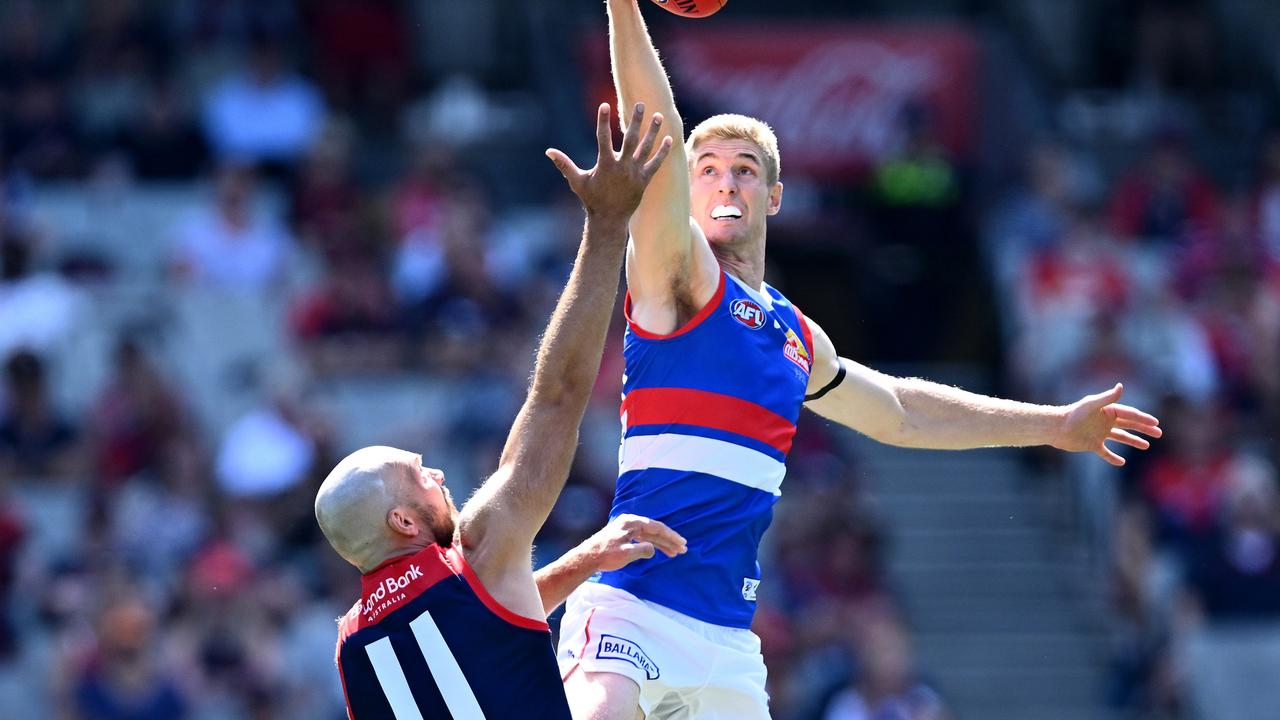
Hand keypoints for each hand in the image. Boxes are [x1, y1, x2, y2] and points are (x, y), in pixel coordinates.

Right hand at [546, 102, 672, 222]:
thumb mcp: (577, 181)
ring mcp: (635, 173)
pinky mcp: (644, 180)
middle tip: (640, 104)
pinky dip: (662, 152)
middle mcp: (622, 167)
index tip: (604, 105)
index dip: (602, 121)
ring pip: (646, 148)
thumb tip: (548, 151)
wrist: (609, 219)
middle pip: (630, 139)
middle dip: (635, 120)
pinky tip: (670, 139)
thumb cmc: (591, 199)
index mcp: (605, 164)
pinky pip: (655, 163)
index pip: (603, 138)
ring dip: (653, 131)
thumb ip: (564, 164)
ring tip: (659, 115)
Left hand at [580, 513, 686, 571]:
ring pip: (649, 535)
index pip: (657, 527)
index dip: (671, 536)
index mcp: (632, 523)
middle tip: (682, 549)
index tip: (682, 543)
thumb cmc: (605, 556)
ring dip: (661, 543)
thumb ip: (643, 550)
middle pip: (654, 530)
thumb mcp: (626, 554)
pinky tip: (658, 550)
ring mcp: (627, 528)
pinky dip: (652, 544)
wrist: (587, 557)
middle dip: (669, 540)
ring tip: (674, 553)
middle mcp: (630, 523)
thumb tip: (653, 549)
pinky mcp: (623, 535)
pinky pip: (642, 538)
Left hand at [1052, 383, 1162, 465]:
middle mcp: (1105, 422)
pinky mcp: (1092, 445)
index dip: (1143, 419)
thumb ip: (1108, 398)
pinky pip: (1105, 452)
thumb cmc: (1074, 414)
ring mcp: (1100, 434)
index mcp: (1107, 411)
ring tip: (1146, 446)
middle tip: (1158, 433)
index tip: (1156, 423)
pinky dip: (1113, 458)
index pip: (1130, 414)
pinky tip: (1122, 462)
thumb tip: (1121, 386)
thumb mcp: (1092, 405)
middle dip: (1144, 429)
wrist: (1057, 428)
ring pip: (1120, 437)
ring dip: (1133, 441)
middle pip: (1129, 425)